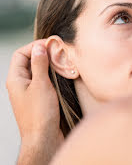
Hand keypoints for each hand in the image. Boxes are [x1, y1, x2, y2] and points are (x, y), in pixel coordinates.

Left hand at [6, 41, 63, 163]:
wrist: (44, 140)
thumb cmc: (40, 114)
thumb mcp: (40, 84)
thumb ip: (39, 64)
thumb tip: (38, 47)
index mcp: (15, 79)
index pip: (21, 54)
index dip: (34, 46)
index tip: (50, 44)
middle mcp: (21, 83)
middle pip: (28, 60)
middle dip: (42, 53)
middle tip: (57, 51)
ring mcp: (30, 90)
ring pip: (37, 70)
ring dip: (49, 63)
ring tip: (61, 60)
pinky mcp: (39, 97)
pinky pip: (43, 79)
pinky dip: (52, 74)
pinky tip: (62, 74)